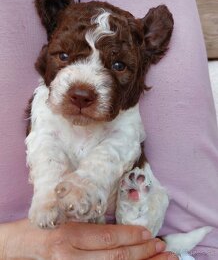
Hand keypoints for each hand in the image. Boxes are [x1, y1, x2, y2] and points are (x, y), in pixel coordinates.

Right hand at [0, 219, 178, 259]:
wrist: (18, 246)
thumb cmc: (41, 227)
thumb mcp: (64, 219)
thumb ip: (89, 226)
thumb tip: (121, 229)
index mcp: (69, 236)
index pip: (107, 238)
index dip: (131, 236)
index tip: (149, 233)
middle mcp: (70, 257)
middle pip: (115, 258)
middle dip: (143, 254)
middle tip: (162, 248)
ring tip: (160, 259)